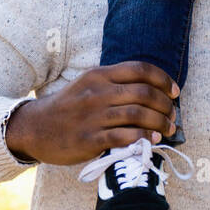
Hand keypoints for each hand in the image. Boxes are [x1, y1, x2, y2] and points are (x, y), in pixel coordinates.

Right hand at [3, 61, 178, 165]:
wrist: (35, 128)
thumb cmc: (69, 107)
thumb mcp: (88, 85)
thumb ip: (115, 83)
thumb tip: (152, 91)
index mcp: (100, 74)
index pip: (140, 69)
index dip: (163, 79)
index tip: (174, 92)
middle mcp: (98, 92)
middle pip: (144, 92)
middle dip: (165, 105)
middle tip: (173, 115)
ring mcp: (93, 116)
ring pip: (138, 114)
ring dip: (159, 122)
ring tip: (168, 129)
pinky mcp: (89, 140)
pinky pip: (124, 136)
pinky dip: (142, 138)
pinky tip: (150, 141)